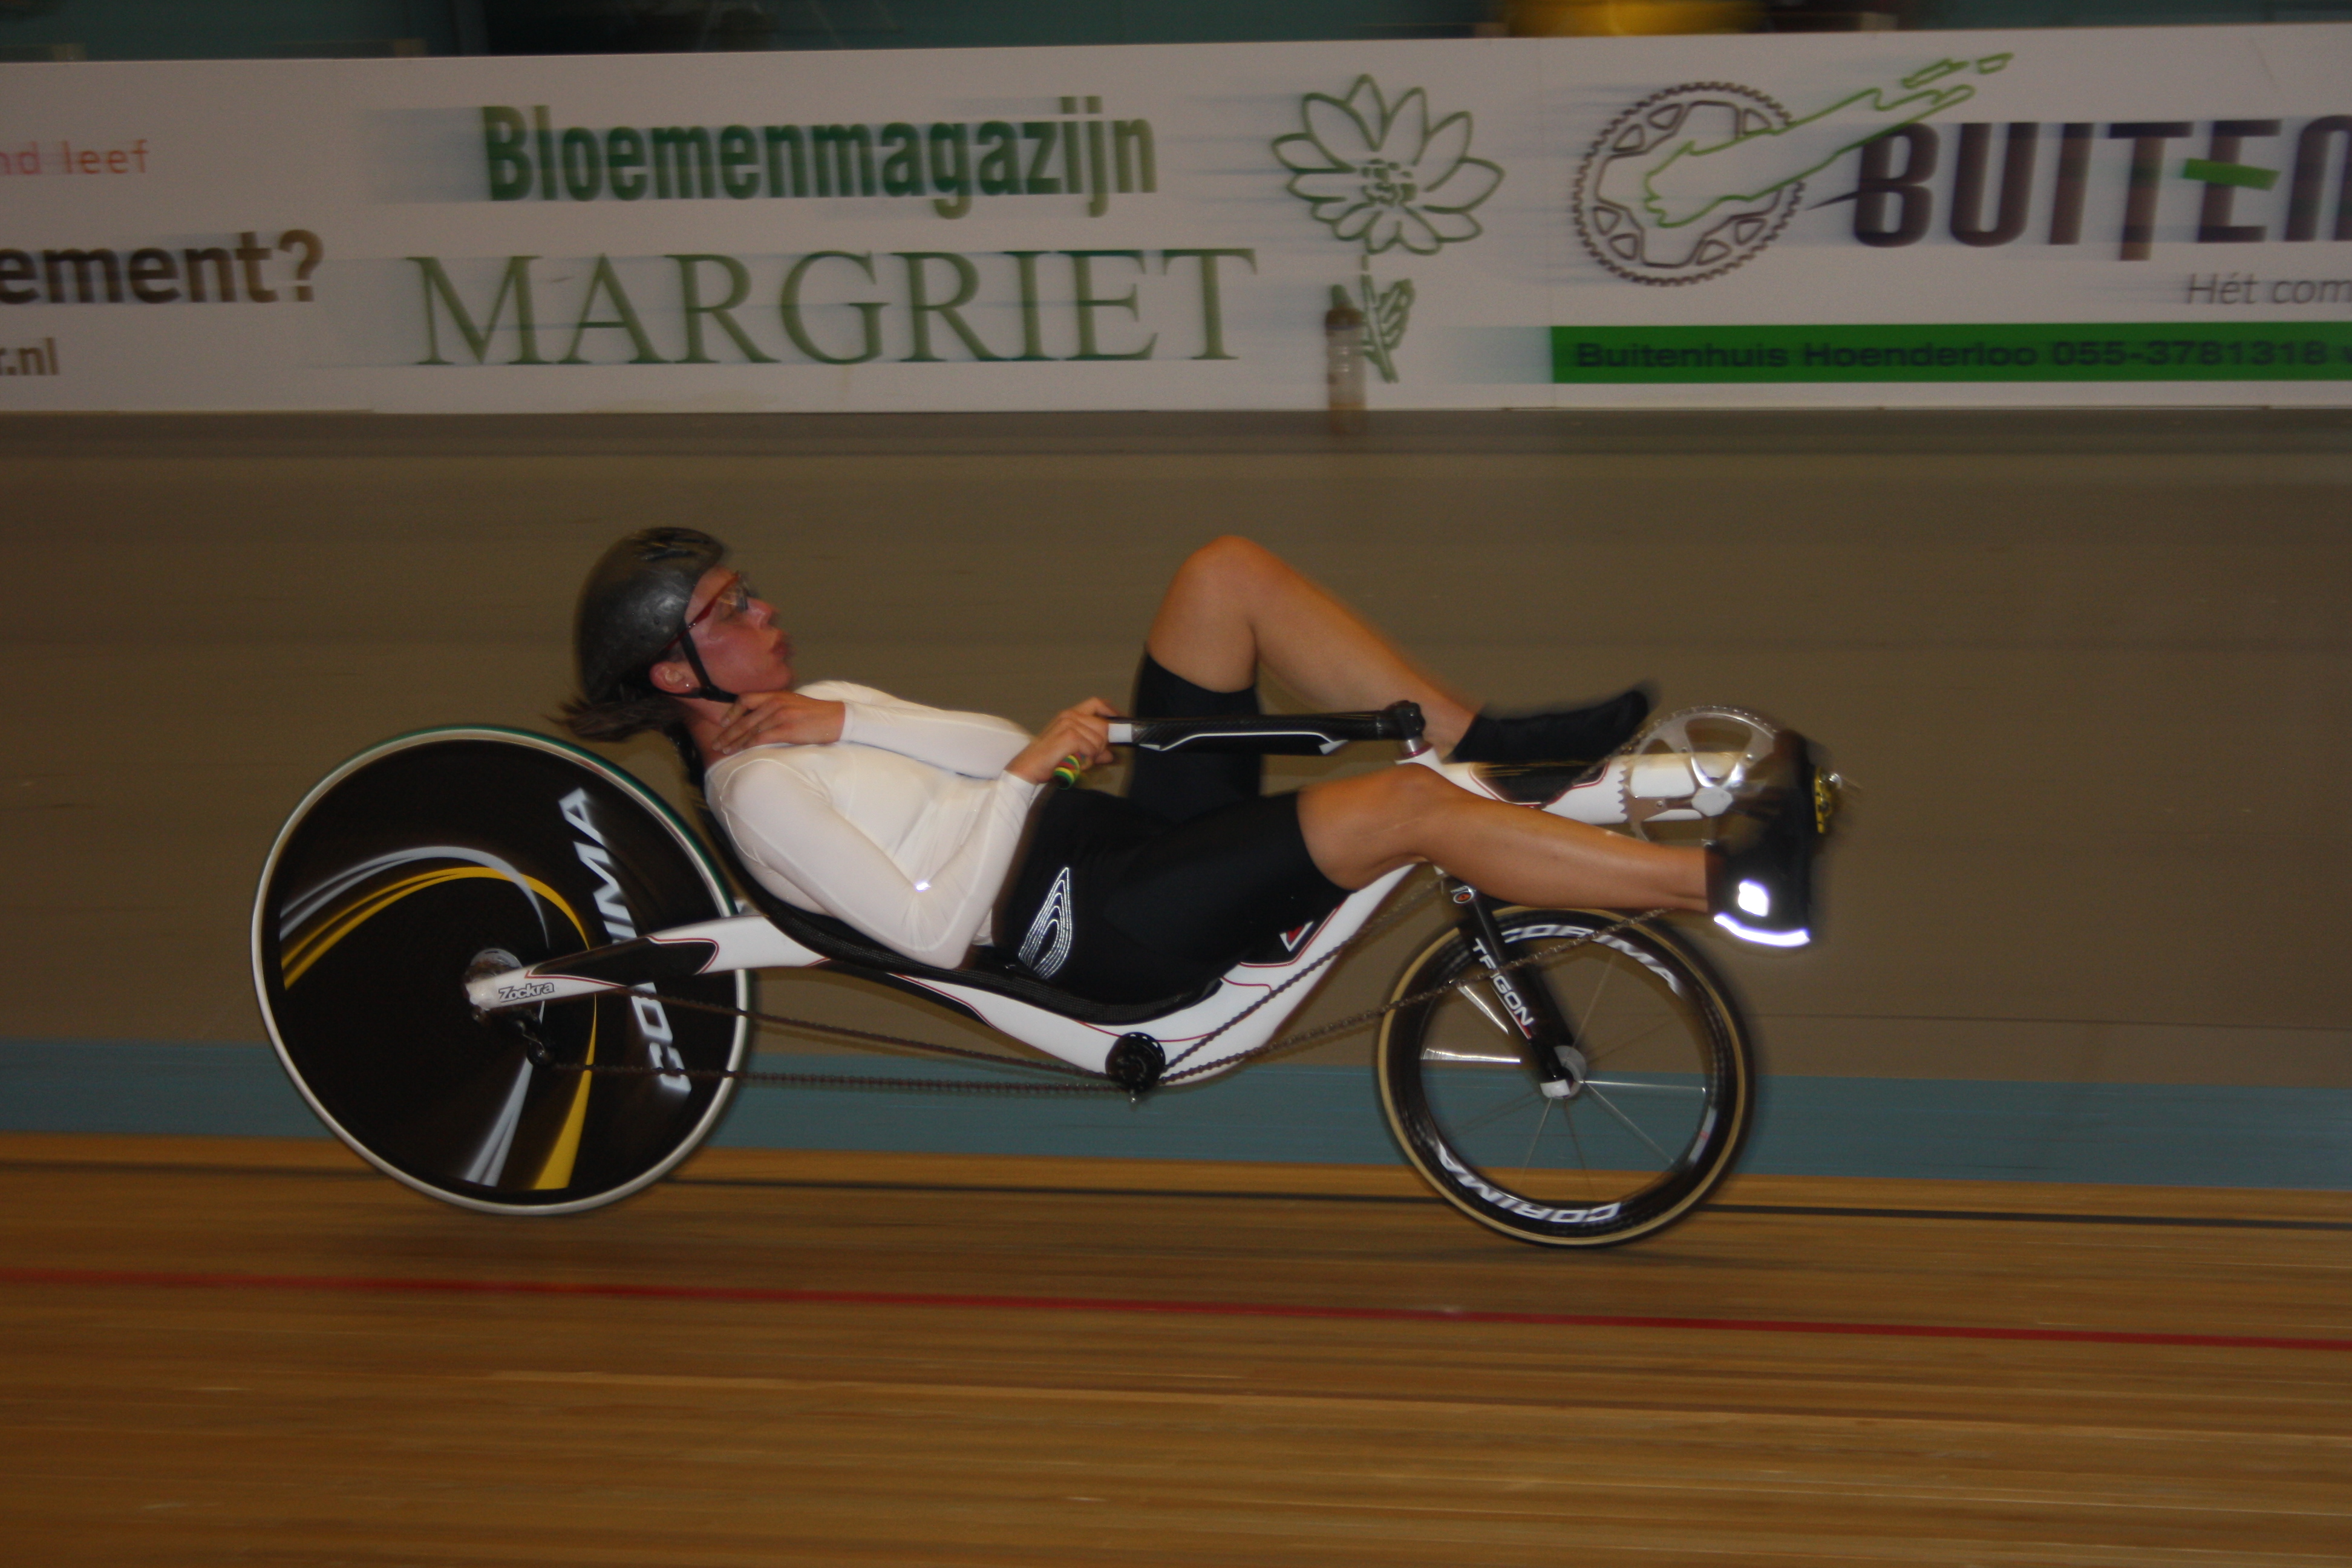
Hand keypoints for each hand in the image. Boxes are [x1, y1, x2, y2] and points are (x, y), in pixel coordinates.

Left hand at [709, 691, 846, 757]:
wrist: (837, 718)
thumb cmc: (816, 714)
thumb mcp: (793, 704)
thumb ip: (776, 707)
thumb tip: (761, 720)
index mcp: (776, 695)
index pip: (745, 699)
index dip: (732, 711)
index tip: (724, 723)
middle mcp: (775, 702)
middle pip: (743, 718)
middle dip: (728, 732)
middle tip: (717, 743)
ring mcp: (780, 715)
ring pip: (749, 729)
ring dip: (735, 742)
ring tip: (725, 751)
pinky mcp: (786, 729)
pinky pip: (761, 737)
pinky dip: (749, 745)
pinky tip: (743, 751)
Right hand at [1008, 697, 1118, 784]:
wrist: (1027, 768)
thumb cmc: (1047, 760)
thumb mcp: (1074, 752)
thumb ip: (1093, 750)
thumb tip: (1110, 755)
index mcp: (1069, 715)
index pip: (1097, 703)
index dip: (1111, 711)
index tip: (1120, 722)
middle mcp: (1069, 716)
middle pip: (1103, 726)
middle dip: (1102, 745)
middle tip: (1087, 757)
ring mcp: (1069, 724)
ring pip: (1100, 740)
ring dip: (1092, 756)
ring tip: (1076, 761)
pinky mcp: (1069, 736)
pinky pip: (1092, 749)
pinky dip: (1086, 760)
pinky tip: (1074, 763)